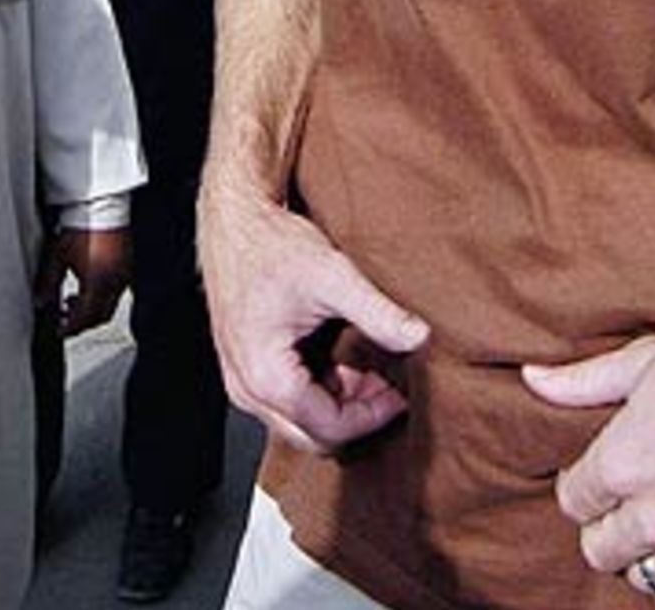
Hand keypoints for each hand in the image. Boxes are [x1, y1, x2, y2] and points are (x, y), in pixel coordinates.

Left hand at [36, 226, 129, 335]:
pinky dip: (103, 295)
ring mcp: (125, 273)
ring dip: (92, 308)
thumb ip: (48, 283)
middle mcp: (115, 281)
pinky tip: (89, 284)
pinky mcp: (128, 263)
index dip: (70, 328)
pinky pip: (118, 289)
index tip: (59, 329)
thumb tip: (41, 301)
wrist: (102, 204)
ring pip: (111, 304)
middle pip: (101, 316)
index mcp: (98, 282)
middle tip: (65, 318)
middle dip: (82, 322)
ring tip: (74, 299)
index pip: (85, 318)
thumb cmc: (83, 226)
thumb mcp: (58, 256)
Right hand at [198, 182, 429, 454]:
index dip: (371, 417)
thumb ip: (378, 313)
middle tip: (392, 388)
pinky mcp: (248, 367)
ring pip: (300, 420)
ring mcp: (244, 380)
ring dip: (340, 403)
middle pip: (312, 435)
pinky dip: (321, 389)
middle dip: (356, 416)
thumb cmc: (271, 245)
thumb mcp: (333, 276)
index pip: (327, 428)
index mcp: (266, 377)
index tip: (401, 396)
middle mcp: (248, 389)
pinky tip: (346, 362)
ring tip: (375, 372)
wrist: (236, 220)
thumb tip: (418, 338)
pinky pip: (288, 399)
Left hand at [523, 305, 654, 592]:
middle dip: (605, 520)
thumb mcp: (651, 359)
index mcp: (627, 462)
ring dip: (644, 547)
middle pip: (598, 547)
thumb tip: (531, 378)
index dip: (582, 480)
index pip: (572, 500)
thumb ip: (584, 381)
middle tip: (628, 489)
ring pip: (642, 573)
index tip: (600, 464)